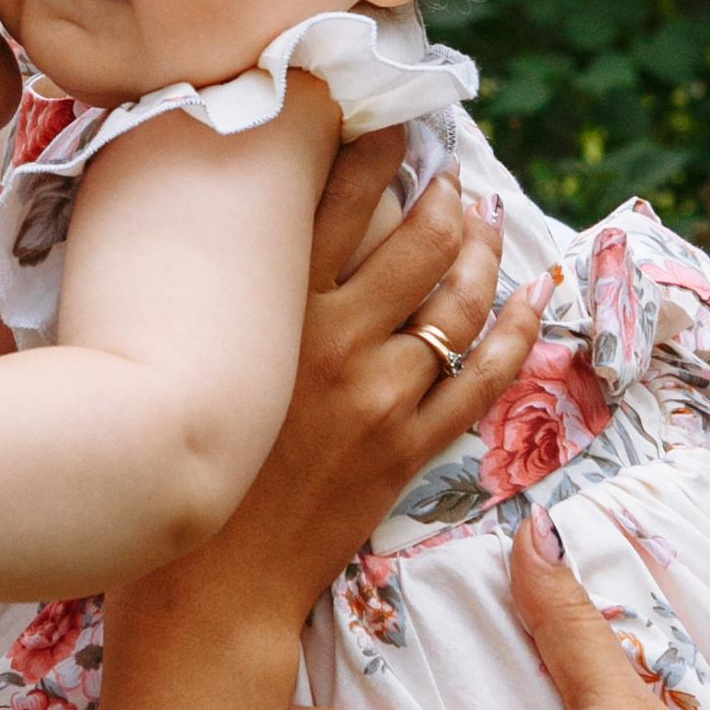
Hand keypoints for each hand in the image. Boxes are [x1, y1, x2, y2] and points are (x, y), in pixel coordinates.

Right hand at [144, 134, 551, 635]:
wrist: (211, 590)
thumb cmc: (177, 467)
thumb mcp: (191, 358)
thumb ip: (219, 295)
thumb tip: (227, 227)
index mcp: (273, 313)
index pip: (334, 201)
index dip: (372, 149)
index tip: (389, 120)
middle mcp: (335, 344)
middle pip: (417, 240)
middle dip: (444, 194)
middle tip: (449, 171)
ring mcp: (381, 398)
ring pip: (458, 302)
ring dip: (483, 250)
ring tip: (486, 218)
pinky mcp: (410, 449)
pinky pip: (485, 379)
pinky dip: (518, 333)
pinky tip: (532, 298)